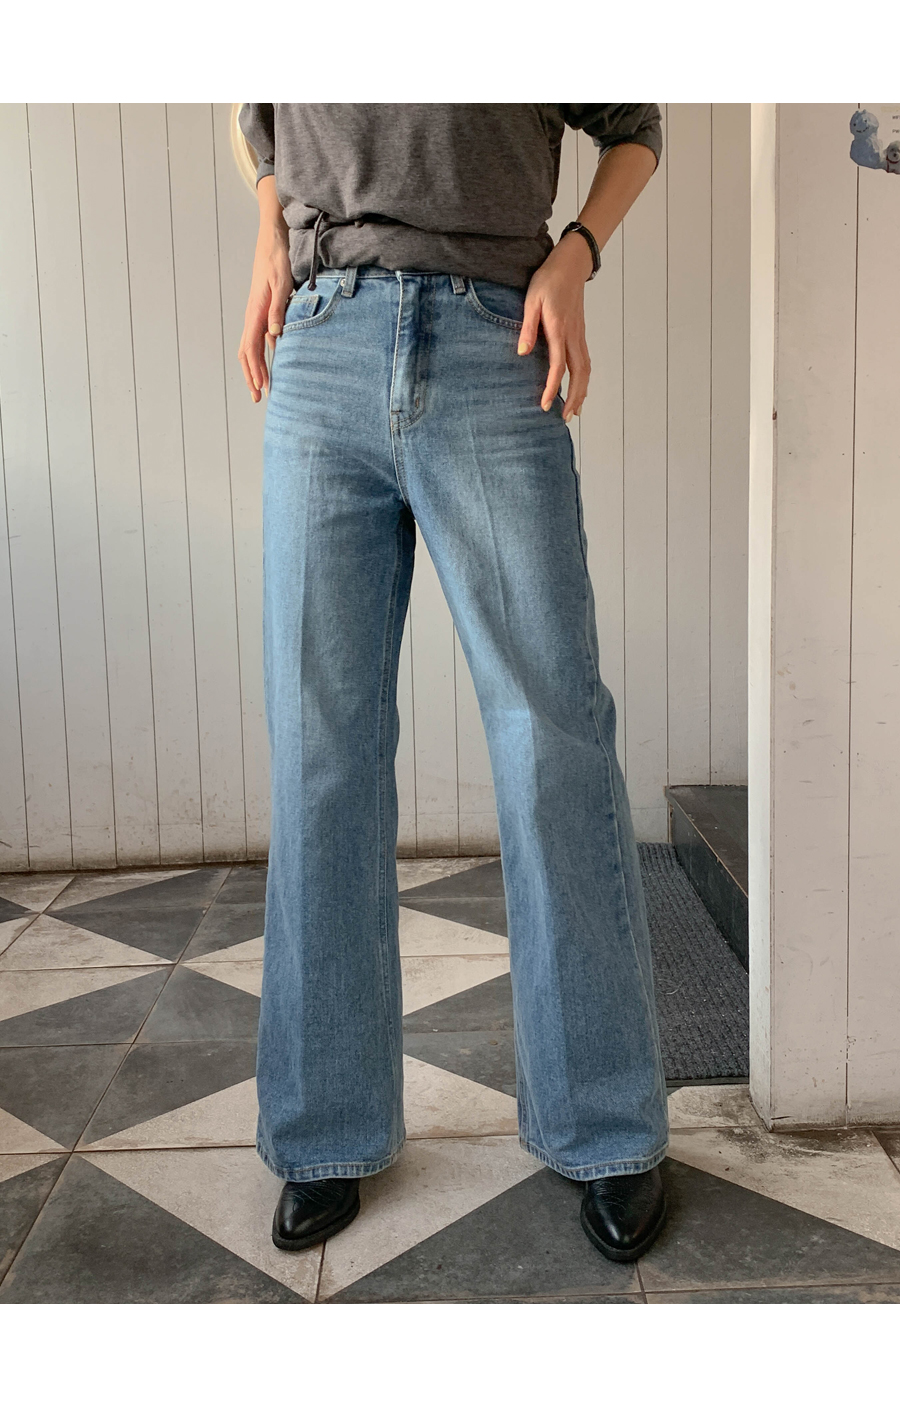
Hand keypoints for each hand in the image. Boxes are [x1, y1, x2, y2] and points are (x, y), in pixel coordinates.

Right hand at [238, 222, 292, 401]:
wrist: (272, 243)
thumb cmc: (276, 262)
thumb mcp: (281, 285)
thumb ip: (278, 310)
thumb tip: (275, 336)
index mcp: (255, 313)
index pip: (252, 349)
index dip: (255, 370)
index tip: (261, 388)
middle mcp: (252, 317)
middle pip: (247, 354)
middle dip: (252, 377)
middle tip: (258, 398)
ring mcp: (255, 315)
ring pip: (250, 348)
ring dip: (255, 368)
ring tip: (262, 386)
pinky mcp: (261, 312)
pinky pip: (257, 339)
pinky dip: (260, 355)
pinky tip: (269, 363)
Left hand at [517, 230, 592, 419]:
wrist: (571, 263)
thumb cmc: (548, 280)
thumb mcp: (531, 300)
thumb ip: (528, 327)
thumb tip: (522, 353)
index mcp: (559, 329)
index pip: (557, 366)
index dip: (551, 387)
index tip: (545, 405)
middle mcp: (573, 335)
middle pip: (579, 374)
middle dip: (574, 398)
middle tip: (566, 418)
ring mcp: (579, 335)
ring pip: (585, 370)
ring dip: (582, 392)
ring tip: (575, 411)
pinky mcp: (580, 333)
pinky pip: (585, 361)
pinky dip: (584, 379)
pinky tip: (579, 389)